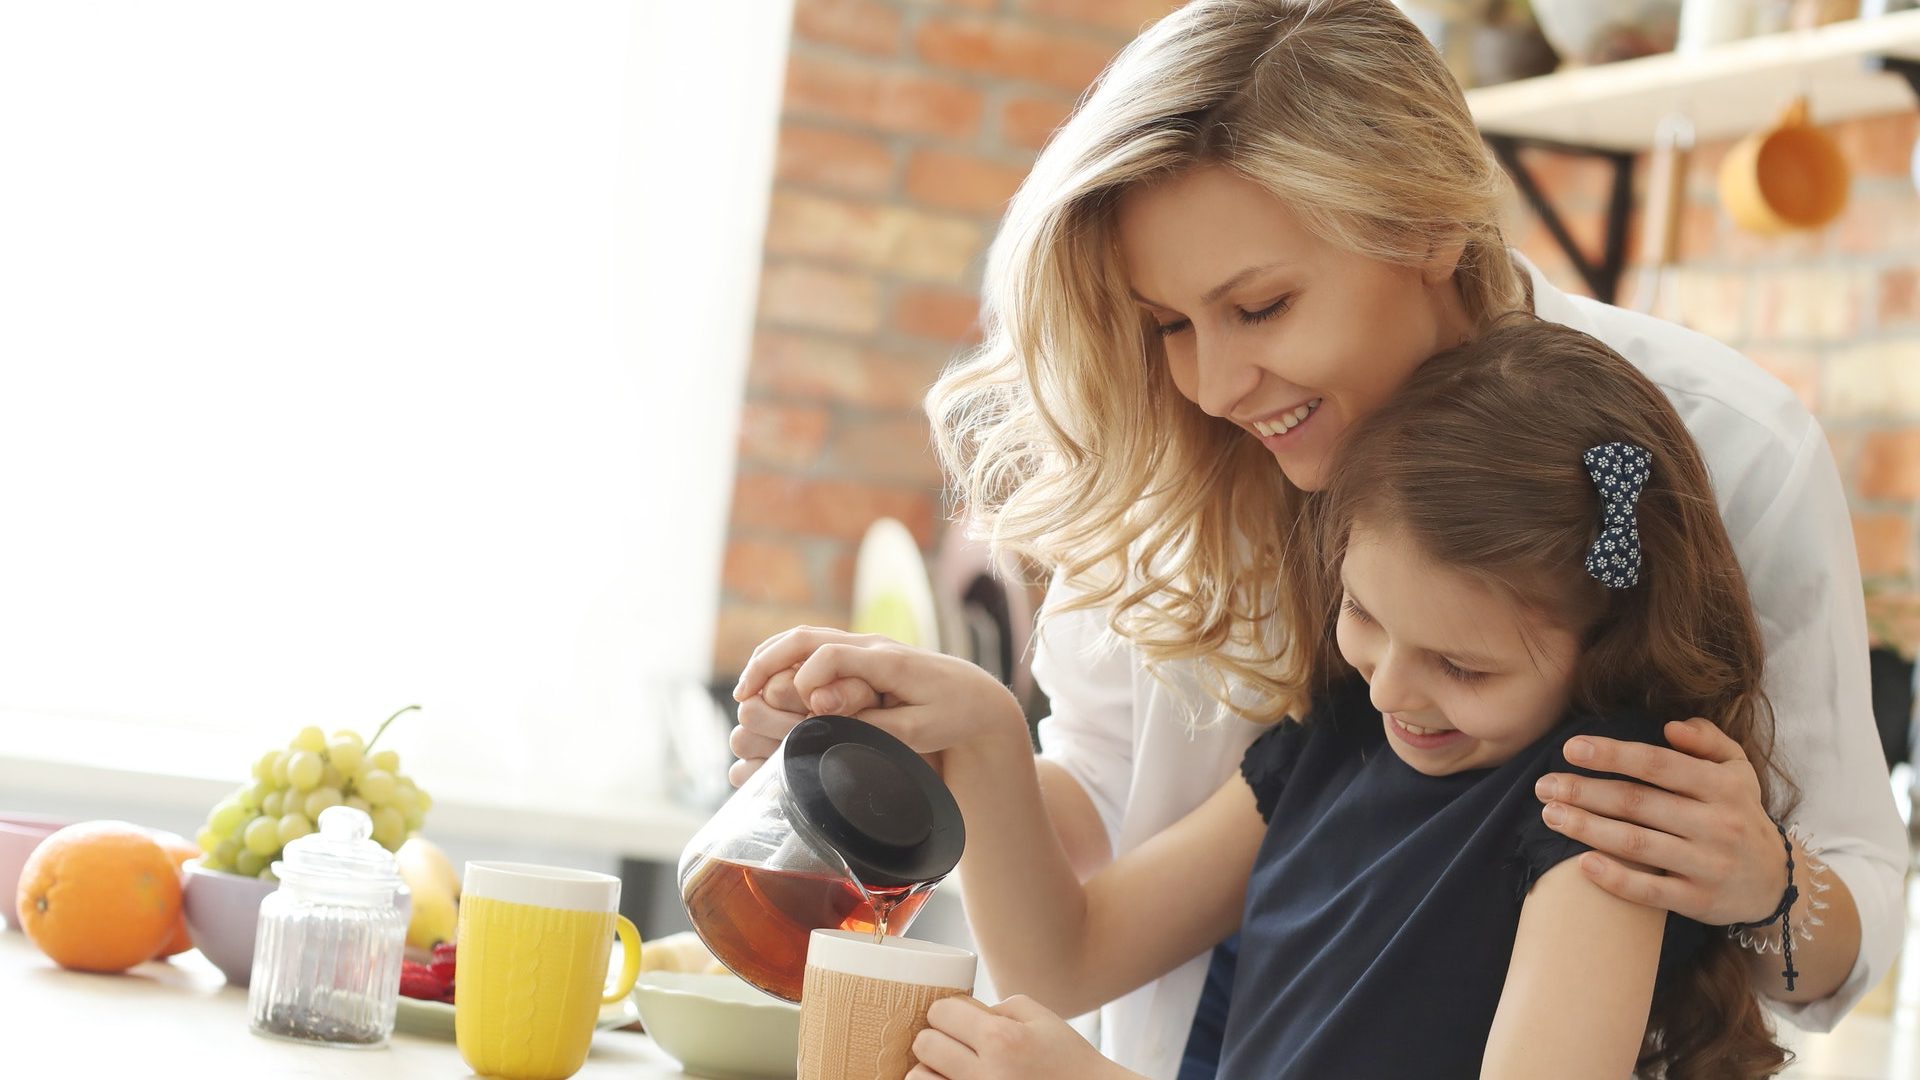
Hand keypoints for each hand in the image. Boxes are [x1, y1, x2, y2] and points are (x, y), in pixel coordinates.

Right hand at [731, 626, 1025, 766]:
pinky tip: (766, 686)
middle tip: (742, 695)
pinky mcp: (859, 657)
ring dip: (769, 659)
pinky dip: (783, 662)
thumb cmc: (952, 714)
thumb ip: (877, 723)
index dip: (806, 679)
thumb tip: (825, 719)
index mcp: (888, 660)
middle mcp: (871, 646)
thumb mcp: (922, 728)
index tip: (798, 708)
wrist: (977, 697)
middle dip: (769, 662)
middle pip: (807, 637)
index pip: (832, 655)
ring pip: (804, 638)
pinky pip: (811, 648)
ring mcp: (863, 647)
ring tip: (745, 691)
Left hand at [906, 996, 1139, 1079]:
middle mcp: (984, 1074)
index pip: (940, 1012)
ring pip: (918, 1079)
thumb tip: (964, 1011)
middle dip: (936, 1038)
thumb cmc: (1068, 1061)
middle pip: (925, 1044)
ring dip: (930, 1069)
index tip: (956, 1018)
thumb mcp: (1043, 1019)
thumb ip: (1000, 1007)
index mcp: (1002, 1040)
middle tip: (954, 1043)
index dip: (946, 1011)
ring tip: (952, 1069)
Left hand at [1535, 718, 1786, 925]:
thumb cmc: (1740, 814)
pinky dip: (1616, 878)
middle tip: (1544, 785)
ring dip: (1587, 828)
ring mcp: (1708, 865)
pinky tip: (1583, 863)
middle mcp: (1716, 824)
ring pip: (1637, 844)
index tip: (1571, 748)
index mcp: (1722, 786)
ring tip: (1550, 815)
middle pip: (1638, 803)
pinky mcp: (1700, 901)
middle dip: (1585, 792)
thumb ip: (1708, 740)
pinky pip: (1651, 891)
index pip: (1659, 764)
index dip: (1613, 755)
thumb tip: (1670, 726)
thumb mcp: (1737, 770)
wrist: (1777, 881)